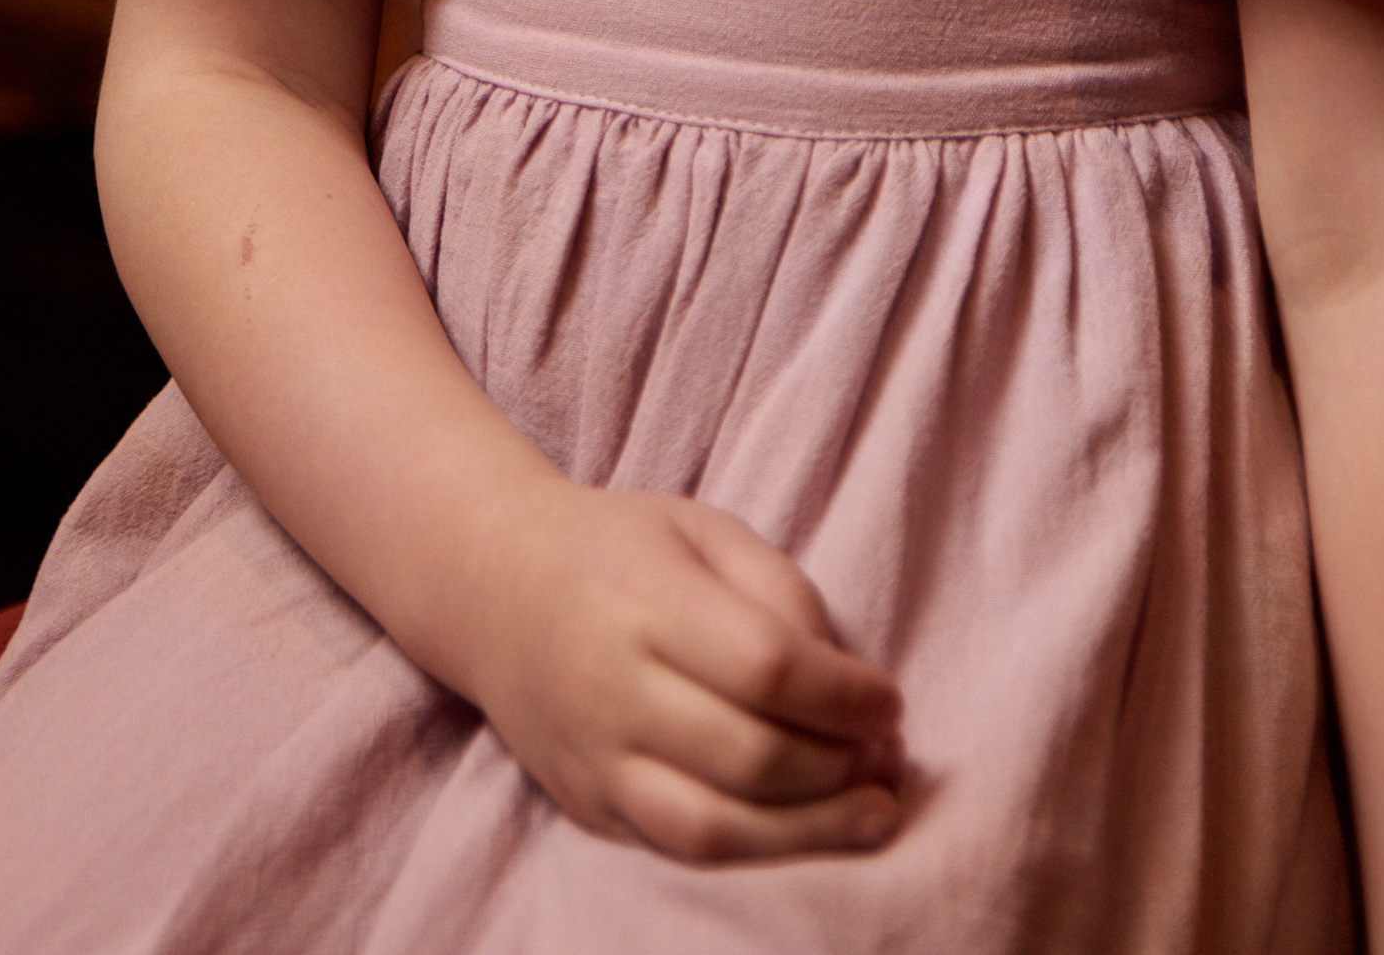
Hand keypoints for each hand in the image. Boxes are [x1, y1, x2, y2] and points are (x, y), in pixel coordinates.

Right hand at [454, 482, 904, 863]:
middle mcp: (612, 687)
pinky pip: (680, 853)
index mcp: (645, 600)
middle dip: (839, 767)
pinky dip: (758, 852)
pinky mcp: (587, 807)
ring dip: (811, 833)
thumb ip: (779, 591)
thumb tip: (849, 683)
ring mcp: (595, 758)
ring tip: (872, 813)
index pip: (766, 667)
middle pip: (749, 756)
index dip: (846, 696)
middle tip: (887, 758)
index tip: (889, 702)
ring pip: (715, 829)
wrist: (494, 588)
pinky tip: (806, 830)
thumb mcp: (702, 529)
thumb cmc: (621, 549)